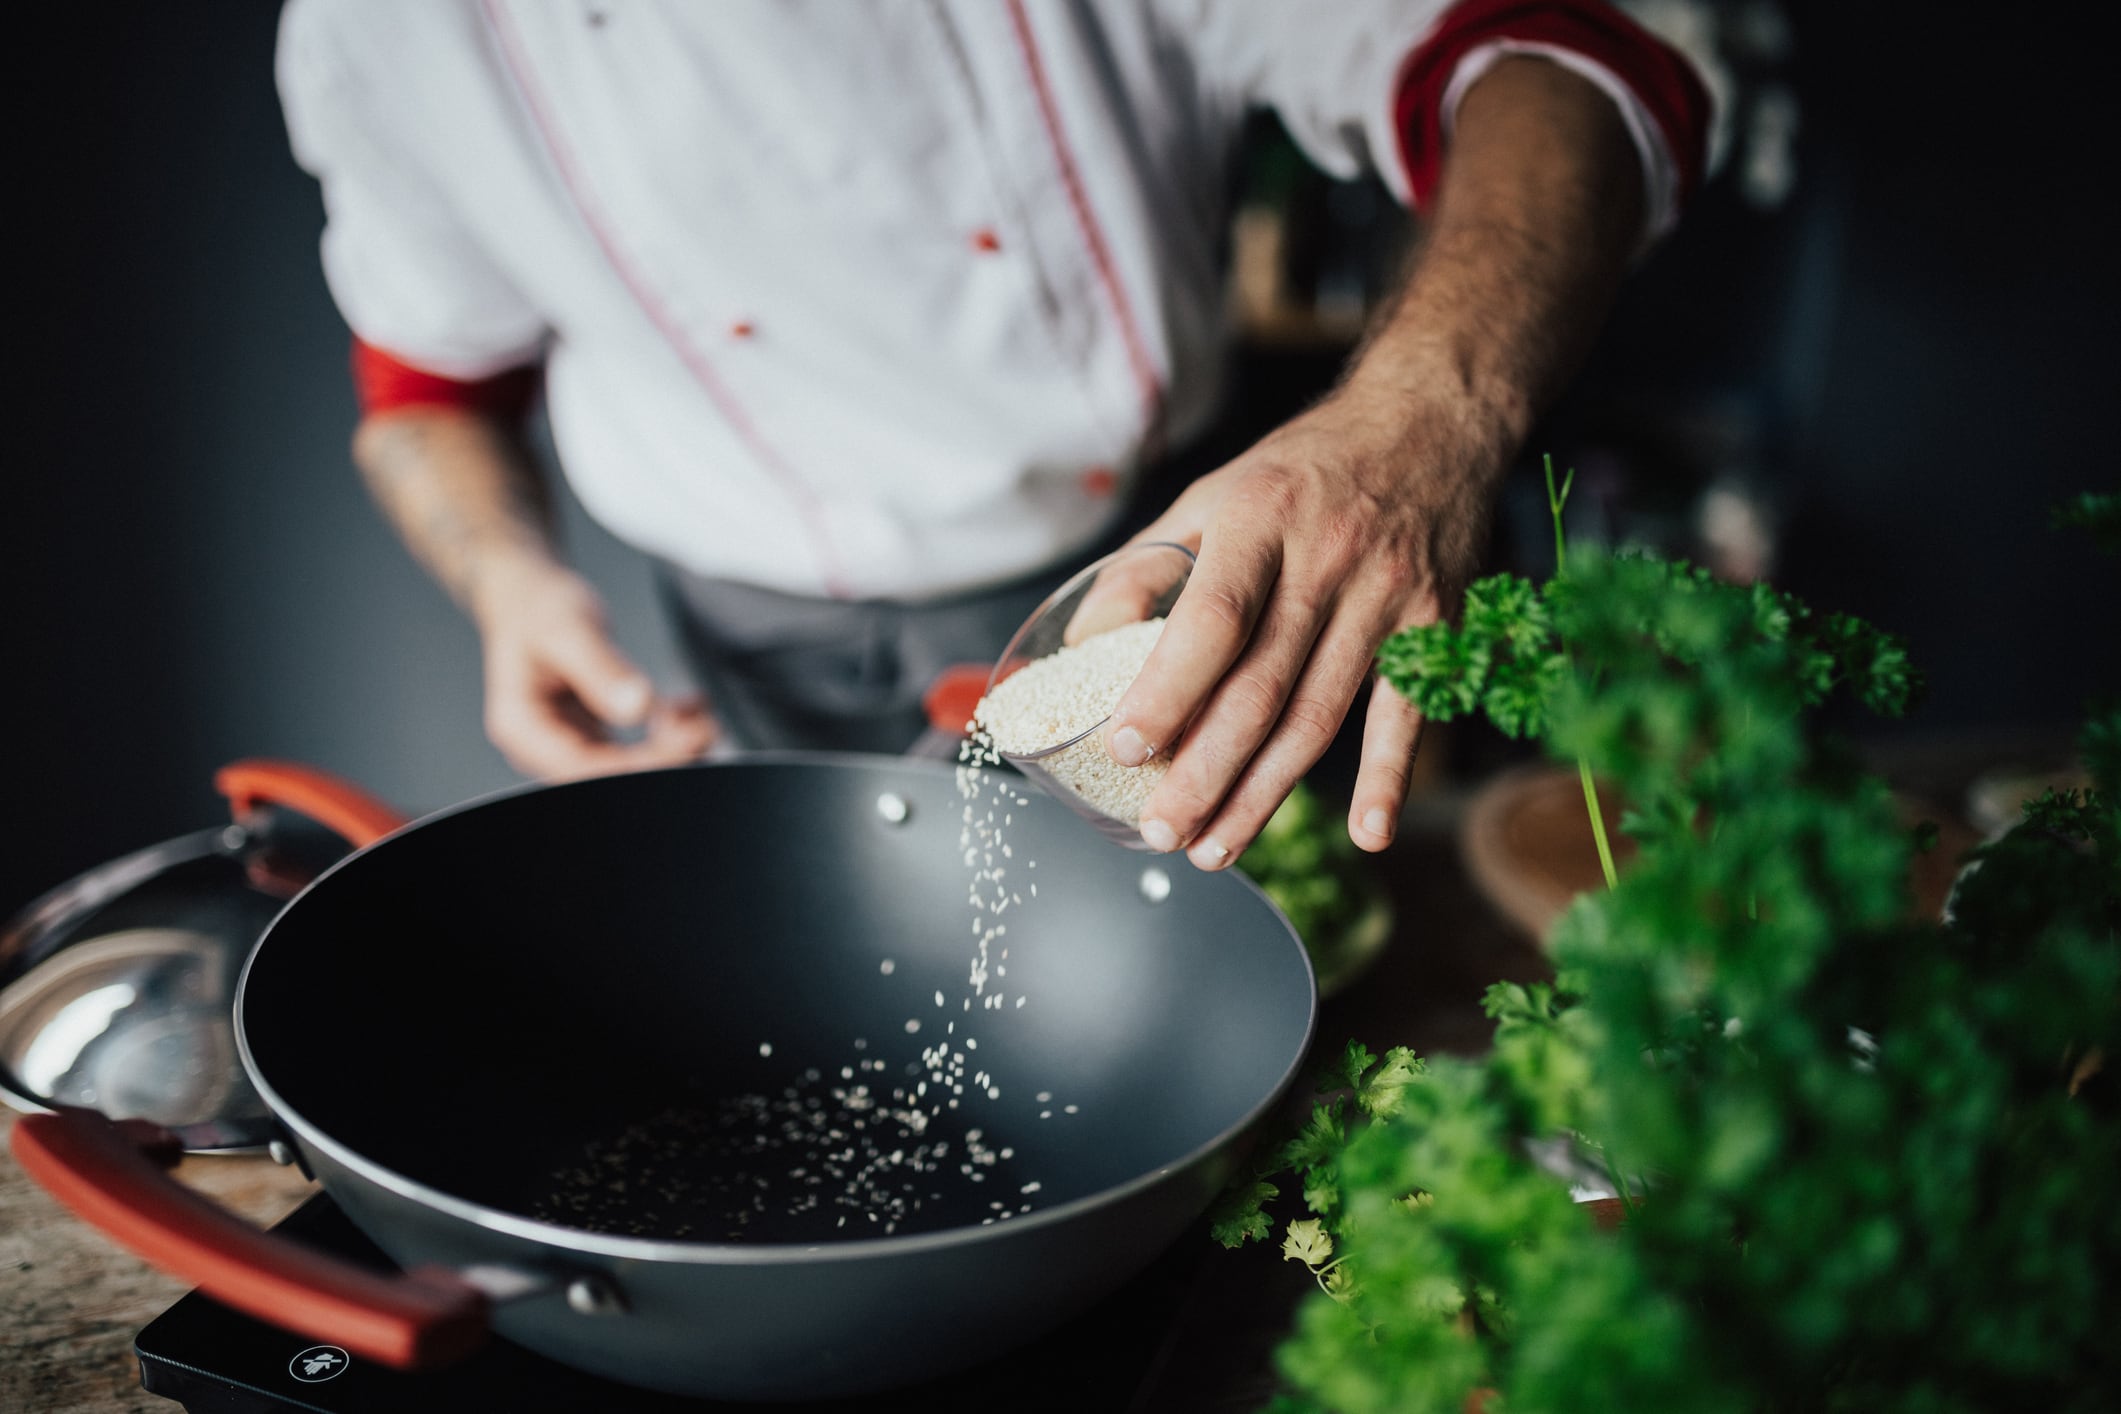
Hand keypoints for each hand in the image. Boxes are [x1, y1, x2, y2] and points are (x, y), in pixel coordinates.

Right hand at [472, 564, 715, 779]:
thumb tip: (638, 707)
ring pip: (628, 764)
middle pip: (609, 774)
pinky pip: (635, 746)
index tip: (686, 741)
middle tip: (706, 729)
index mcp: (523, 728)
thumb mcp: (569, 630)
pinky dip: (667, 730)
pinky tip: (688, 706)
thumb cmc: (536, 608)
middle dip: (664, 756)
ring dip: (671, 746)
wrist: (527, 594)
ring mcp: (568, 741)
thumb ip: (602, 669)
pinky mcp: (591, 733)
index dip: (641, 764)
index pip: (586, 768)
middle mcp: (543, 744)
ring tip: (702, 717)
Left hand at [1101, 382, 1500, 865]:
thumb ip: (1148, 566)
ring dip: (1266, 793)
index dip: (1168, 691)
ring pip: (1319, 716)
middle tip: (1163, 831)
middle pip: (1262, 687)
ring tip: (1216, 846)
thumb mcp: (1215, 491)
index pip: (1212, 620)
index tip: (1126, 747)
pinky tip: (1365, 834)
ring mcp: (1388, 597)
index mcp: (1259, 519)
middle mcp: (1327, 558)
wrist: (1431, 421)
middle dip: (1206, 771)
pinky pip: (1407, 714)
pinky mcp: (1434, 625)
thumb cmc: (1305, 467)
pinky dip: (1388, 778)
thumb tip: (1083, 644)